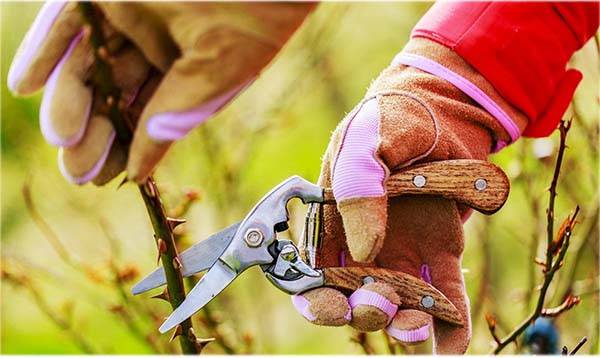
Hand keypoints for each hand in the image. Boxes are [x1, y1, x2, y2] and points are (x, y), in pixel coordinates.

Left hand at [8, 1, 314, 183]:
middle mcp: (156, 40)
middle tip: (78, 170)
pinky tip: (26, 86)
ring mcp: (129, 12)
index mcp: (189, 65)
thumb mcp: (215, 74)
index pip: (149, 112)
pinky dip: (45, 51)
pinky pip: (66, 21)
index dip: (127, 146)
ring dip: (69, 101)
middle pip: (113, 92)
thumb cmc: (256, 15)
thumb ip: (173, 118)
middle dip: (95, 132)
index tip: (106, 178)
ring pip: (88, 63)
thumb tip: (139, 172)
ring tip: (63, 138)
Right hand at [291, 38, 523, 352]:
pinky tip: (451, 347)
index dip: (316, 299)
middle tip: (380, 304)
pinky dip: (449, 325)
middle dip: (362, 313)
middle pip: (354, 298)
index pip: (313, 274)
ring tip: (416, 327)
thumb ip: (356, 186)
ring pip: (398, 304)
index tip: (330, 306)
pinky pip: (445, 295)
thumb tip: (363, 249)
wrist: (443, 108)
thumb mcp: (366, 140)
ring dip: (403, 326)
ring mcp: (403, 252)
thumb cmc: (392, 119)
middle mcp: (364, 246)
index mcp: (332, 223)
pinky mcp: (442, 252)